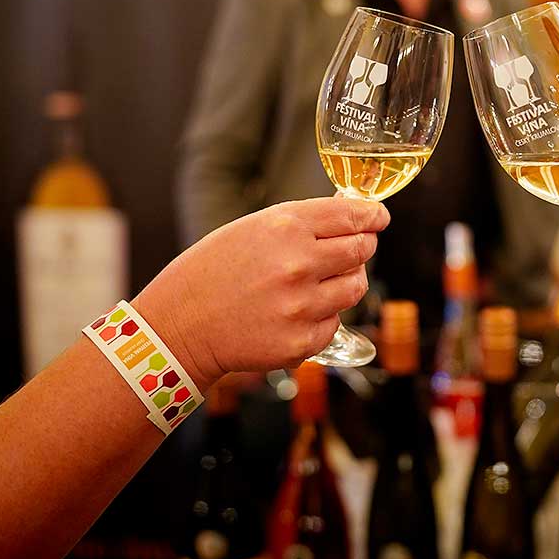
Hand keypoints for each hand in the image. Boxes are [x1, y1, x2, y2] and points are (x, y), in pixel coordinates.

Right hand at [133, 197, 389, 387]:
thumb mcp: (253, 229)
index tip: (378, 217)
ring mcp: (302, 306)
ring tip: (316, 284)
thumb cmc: (214, 271)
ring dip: (346, 282)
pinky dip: (322, 316)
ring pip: (356, 287)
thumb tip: (353, 216)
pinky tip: (293, 313)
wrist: (180, 326)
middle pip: (362, 250)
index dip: (372, 215)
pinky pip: (334, 322)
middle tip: (351, 250)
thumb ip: (303, 223)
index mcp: (285, 227)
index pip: (352, 216)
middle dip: (361, 247)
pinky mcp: (302, 342)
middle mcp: (298, 264)